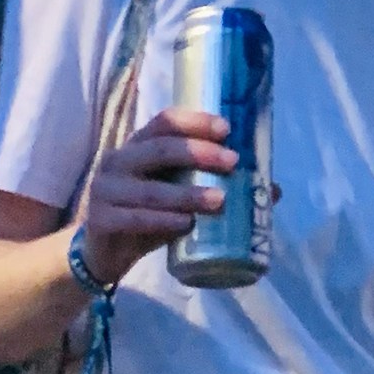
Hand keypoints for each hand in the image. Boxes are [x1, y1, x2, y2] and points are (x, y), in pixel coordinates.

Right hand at [76, 108, 232, 282]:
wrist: (104, 252)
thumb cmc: (147, 216)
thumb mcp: (177, 198)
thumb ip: (212, 188)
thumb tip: (271, 190)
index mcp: (138, 146)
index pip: (165, 122)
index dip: (195, 121)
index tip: (227, 128)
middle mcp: (119, 161)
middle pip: (160, 149)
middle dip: (199, 153)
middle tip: (232, 163)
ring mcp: (106, 191)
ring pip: (151, 189)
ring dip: (188, 194)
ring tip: (219, 201)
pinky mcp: (101, 220)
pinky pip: (135, 219)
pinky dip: (163, 221)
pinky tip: (186, 225)